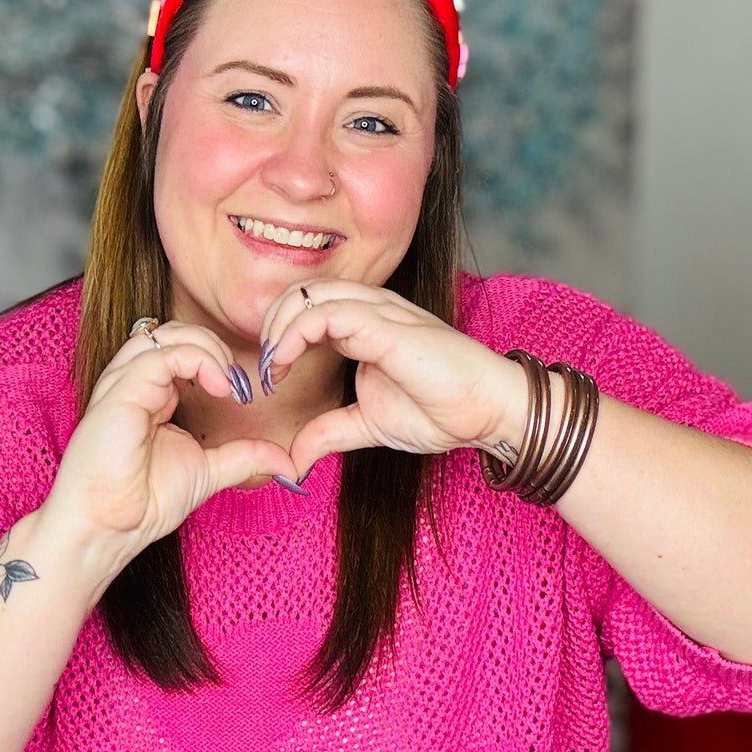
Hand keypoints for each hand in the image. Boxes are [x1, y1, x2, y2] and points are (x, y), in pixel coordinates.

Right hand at [47, 321, 295, 567]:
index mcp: (148, 396)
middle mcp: (131, 384)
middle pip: (173, 333)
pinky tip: (219, 387)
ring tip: (228, 381)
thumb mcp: (208, 471)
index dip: (216, 359)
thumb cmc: (142, 503)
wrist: (110, 528)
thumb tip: (285, 460)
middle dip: (213, 346)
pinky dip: (198, 360)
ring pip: (165, 334)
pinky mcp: (119, 392)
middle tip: (238, 383)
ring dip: (206, 347)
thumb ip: (243, 457)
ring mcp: (122, 385)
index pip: (181, 350)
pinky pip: (161, 354)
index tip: (242, 393)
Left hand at [259, 281, 523, 476]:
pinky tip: (285, 363)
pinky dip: (295, 334)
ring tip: (272, 367)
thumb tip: (292, 460)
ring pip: (309, 294)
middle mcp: (368, 309)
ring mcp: (378, 312)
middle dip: (270, 327)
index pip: (304, 307)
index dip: (277, 336)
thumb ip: (328, 433)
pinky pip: (327, 313)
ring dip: (278, 329)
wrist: (486, 412)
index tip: (268, 378)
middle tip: (265, 371)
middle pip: (299, 292)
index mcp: (363, 324)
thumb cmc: (439, 409)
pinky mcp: (386, 326)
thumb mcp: (366, 426)